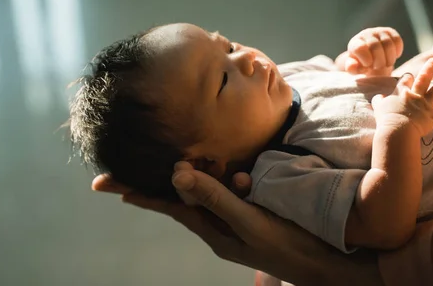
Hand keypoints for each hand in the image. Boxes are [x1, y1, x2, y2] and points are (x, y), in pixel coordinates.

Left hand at [92, 163, 381, 284]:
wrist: (327, 263)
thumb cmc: (289, 244)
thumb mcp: (249, 222)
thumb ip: (215, 198)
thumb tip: (176, 174)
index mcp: (211, 228)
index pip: (166, 204)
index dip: (136, 191)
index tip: (104, 183)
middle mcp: (216, 223)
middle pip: (175, 197)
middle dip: (148, 183)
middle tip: (118, 173)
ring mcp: (231, 217)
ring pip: (198, 192)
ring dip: (180, 179)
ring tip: (156, 169)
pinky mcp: (248, 209)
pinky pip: (222, 191)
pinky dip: (211, 178)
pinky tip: (206, 171)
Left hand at [345, 27, 403, 76]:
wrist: (372, 57)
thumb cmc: (362, 64)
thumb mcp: (355, 69)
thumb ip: (352, 68)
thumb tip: (352, 66)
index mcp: (354, 43)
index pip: (359, 48)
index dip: (366, 58)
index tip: (368, 65)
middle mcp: (366, 34)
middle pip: (375, 46)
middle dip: (379, 61)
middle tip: (378, 67)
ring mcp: (378, 31)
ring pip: (388, 44)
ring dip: (389, 58)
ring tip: (386, 64)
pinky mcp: (390, 32)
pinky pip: (397, 40)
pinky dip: (397, 52)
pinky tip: (391, 57)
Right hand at [372, 58, 432, 136]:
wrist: (397, 130)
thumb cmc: (385, 119)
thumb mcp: (378, 108)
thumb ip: (378, 100)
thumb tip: (378, 96)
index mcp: (401, 92)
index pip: (405, 80)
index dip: (407, 78)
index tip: (409, 76)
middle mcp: (415, 95)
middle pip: (423, 78)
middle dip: (429, 68)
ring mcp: (425, 105)